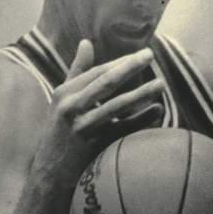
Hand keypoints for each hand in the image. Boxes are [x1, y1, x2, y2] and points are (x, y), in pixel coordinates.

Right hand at [33, 39, 165, 188]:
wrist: (51, 171)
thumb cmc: (61, 131)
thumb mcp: (63, 100)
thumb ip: (77, 72)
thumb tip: (86, 42)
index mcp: (65, 93)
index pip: (98, 72)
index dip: (122, 62)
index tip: (143, 54)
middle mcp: (71, 107)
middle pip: (107, 83)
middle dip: (130, 68)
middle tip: (151, 56)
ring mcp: (82, 127)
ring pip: (117, 105)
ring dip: (141, 93)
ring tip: (160, 84)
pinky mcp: (93, 145)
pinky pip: (123, 129)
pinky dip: (141, 119)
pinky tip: (157, 110)